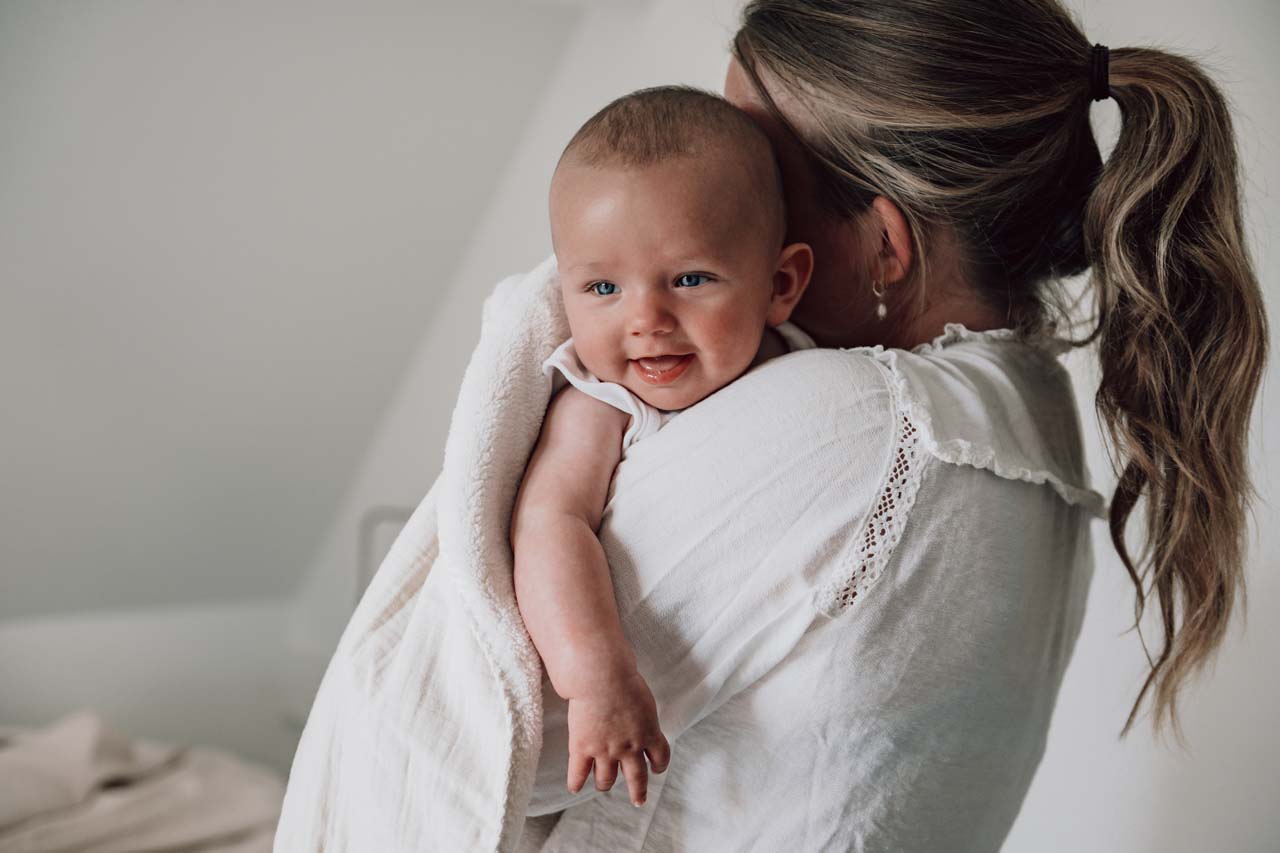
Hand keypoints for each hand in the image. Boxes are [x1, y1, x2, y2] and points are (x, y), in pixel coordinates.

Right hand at [565, 668, 670, 806]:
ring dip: (605, 784)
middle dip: (638, 791)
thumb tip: (641, 716)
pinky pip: (578, 773)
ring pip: (607, 779)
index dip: (658, 765)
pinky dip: (576, 782)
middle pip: (637, 777)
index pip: (660, 757)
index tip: (655, 770)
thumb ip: (643, 716)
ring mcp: (605, 751)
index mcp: (649, 733)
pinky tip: (574, 787)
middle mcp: (630, 748)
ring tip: (603, 786)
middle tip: (639, 800)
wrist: (601, 678)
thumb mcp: (644, 699)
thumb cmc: (624, 680)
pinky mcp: (582, 749)